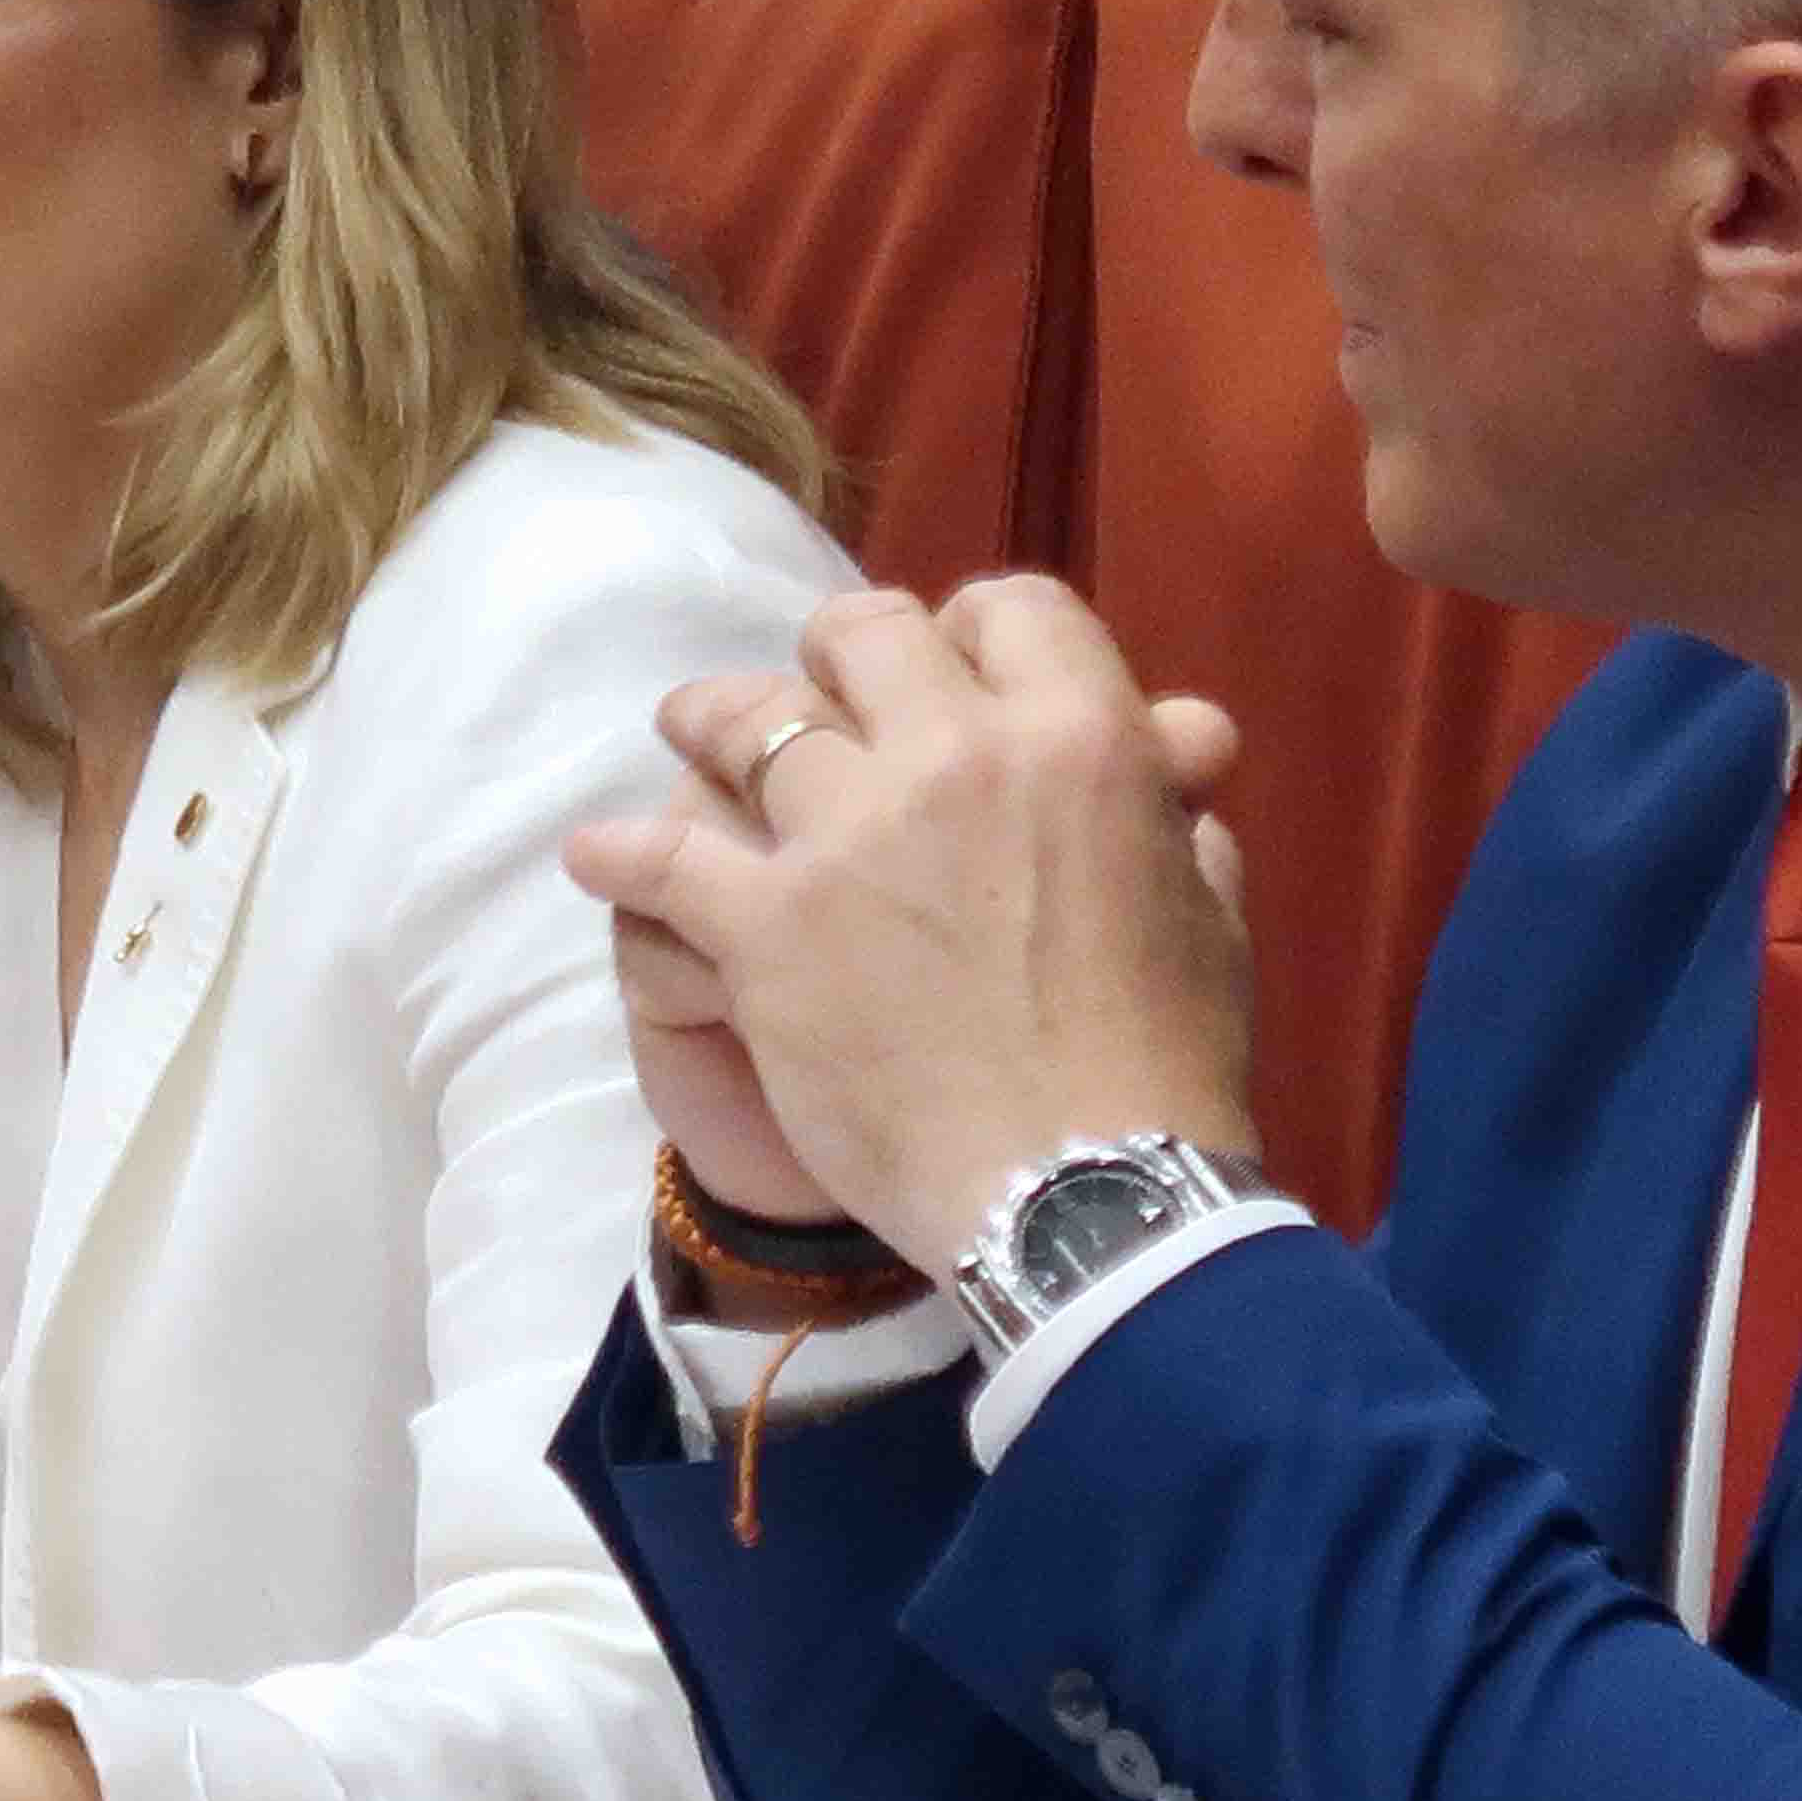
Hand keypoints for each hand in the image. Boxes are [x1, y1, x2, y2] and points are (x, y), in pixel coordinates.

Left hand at [566, 579, 1257, 1269]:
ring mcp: (850, 834)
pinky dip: (620, 856)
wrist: (1080, 1191)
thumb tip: (1179, 743)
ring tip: (686, 729)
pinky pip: (664, 860)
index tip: (944, 660)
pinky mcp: (768, 924)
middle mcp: (957, 755)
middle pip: (863, 638)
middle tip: (814, 691)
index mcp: (1081, 738)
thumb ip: (1177, 815)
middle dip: (836, 656)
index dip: (972, 627)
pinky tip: (593, 858)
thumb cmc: (1165, 1065)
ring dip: (711, 721)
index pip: (1011, 608)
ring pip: (749, 722)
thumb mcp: (1208, 917)